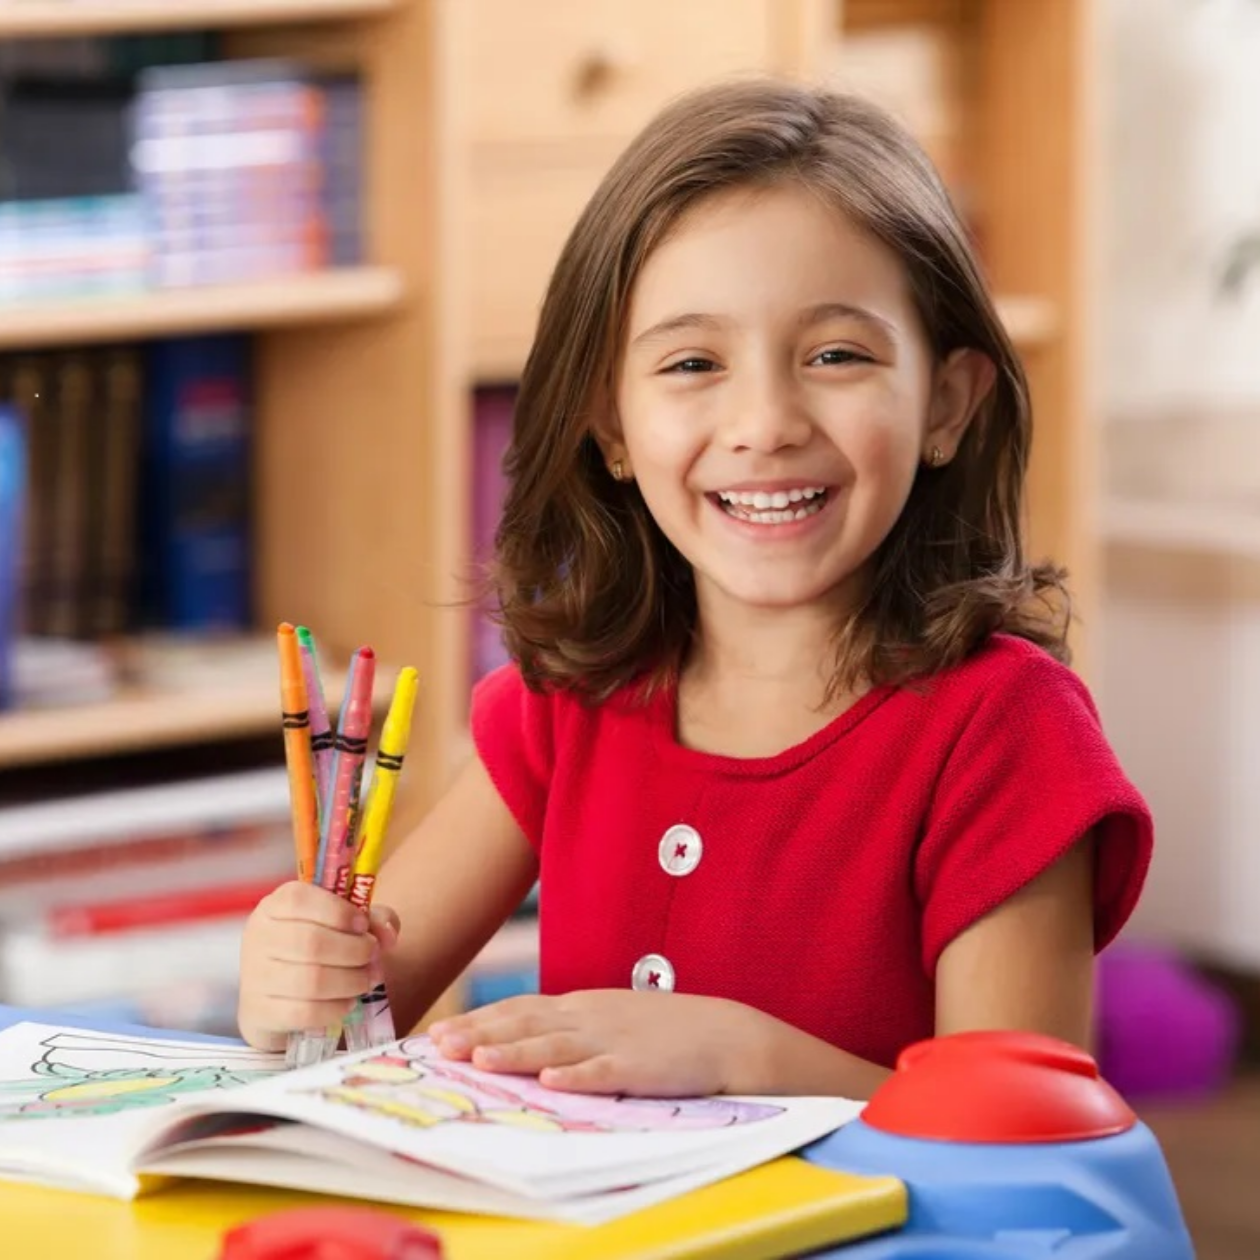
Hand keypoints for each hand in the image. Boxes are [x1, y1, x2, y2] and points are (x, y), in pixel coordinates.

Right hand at [237, 880, 399, 1051]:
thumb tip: (388, 934)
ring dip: (351, 981)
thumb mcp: (344, 923)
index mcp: (276, 905)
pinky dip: (335, 1008)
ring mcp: (255, 976)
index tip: (362, 925)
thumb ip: (372, 919)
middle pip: (311, 943)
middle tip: (374, 956)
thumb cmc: (316, 948)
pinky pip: (304, 1012)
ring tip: (367, 980)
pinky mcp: (260, 1011)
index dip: (338, 912)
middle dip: (355, 951)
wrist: (277, 996)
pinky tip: (347, 1003)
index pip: (299, 900)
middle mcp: (259, 936)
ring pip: (311, 980)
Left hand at [427, 990, 757, 1095]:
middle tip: (439, 1045)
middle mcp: (588, 1017)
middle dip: (479, 1034)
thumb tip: (521, 1042)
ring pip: (554, 1045)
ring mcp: (612, 1040)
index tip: (439, 1034)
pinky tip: (551, 1083)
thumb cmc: (662, 1032)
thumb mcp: (609, 1019)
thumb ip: (569, 1027)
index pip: (518, 1009)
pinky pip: (602, 1072)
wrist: (723, 1034)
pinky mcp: (639, 1065)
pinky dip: (575, 1077)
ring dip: (515, 1052)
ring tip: (479, 1060)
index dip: (478, 1021)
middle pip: (525, 1024)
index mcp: (580, 1005)